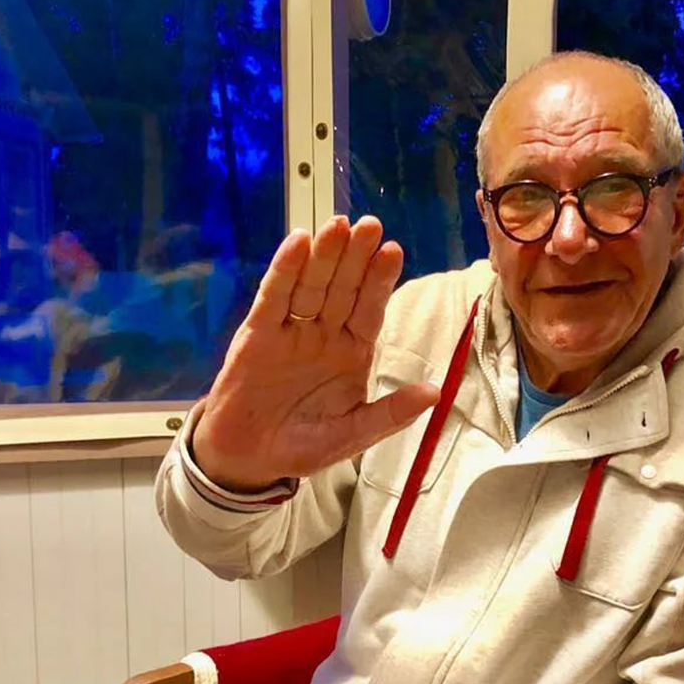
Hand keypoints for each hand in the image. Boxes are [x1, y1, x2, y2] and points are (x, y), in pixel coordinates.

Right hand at [191, 216, 439, 490]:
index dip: (380, 281)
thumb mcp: (352, 435)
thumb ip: (390, 413)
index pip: (370, 310)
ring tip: (338, 225)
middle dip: (356, 257)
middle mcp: (325, 334)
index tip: (393, 250)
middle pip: (343, 288)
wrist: (248, 459)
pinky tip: (298, 242)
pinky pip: (274, 296)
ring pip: (311, 284)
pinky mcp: (258, 332)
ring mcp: (292, 330)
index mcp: (352, 353)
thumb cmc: (302, 445)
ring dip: (325, 255)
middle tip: (370, 225)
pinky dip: (285, 270)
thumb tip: (435, 392)